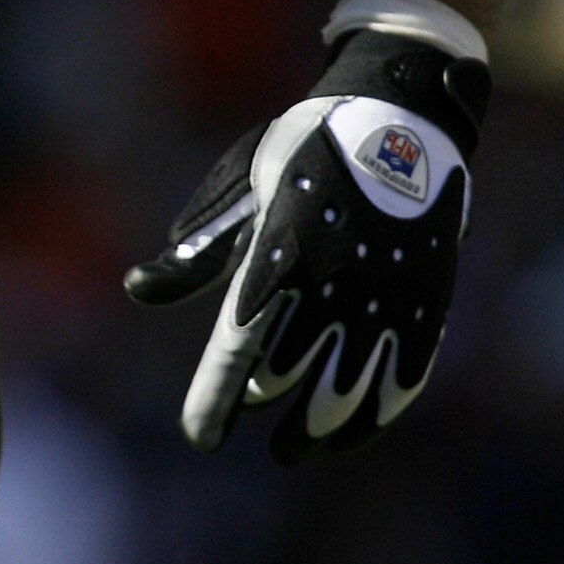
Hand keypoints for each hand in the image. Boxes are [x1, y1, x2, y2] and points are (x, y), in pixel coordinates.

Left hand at [126, 28, 487, 463]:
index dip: (214, 397)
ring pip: (345, 388)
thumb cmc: (304, 149)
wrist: (400, 117)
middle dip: (263, 406)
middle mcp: (330, 283)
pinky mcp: (426, 303)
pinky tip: (350, 433)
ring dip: (316, 426)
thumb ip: (199, 252)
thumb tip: (138, 290)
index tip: (200, 436)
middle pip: (287, 373)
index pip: (236, 346)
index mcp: (276, 254)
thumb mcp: (243, 186)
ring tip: (295, 446)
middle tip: (253, 421)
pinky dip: (374, 414)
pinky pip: (401, 378)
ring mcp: (383, 296)